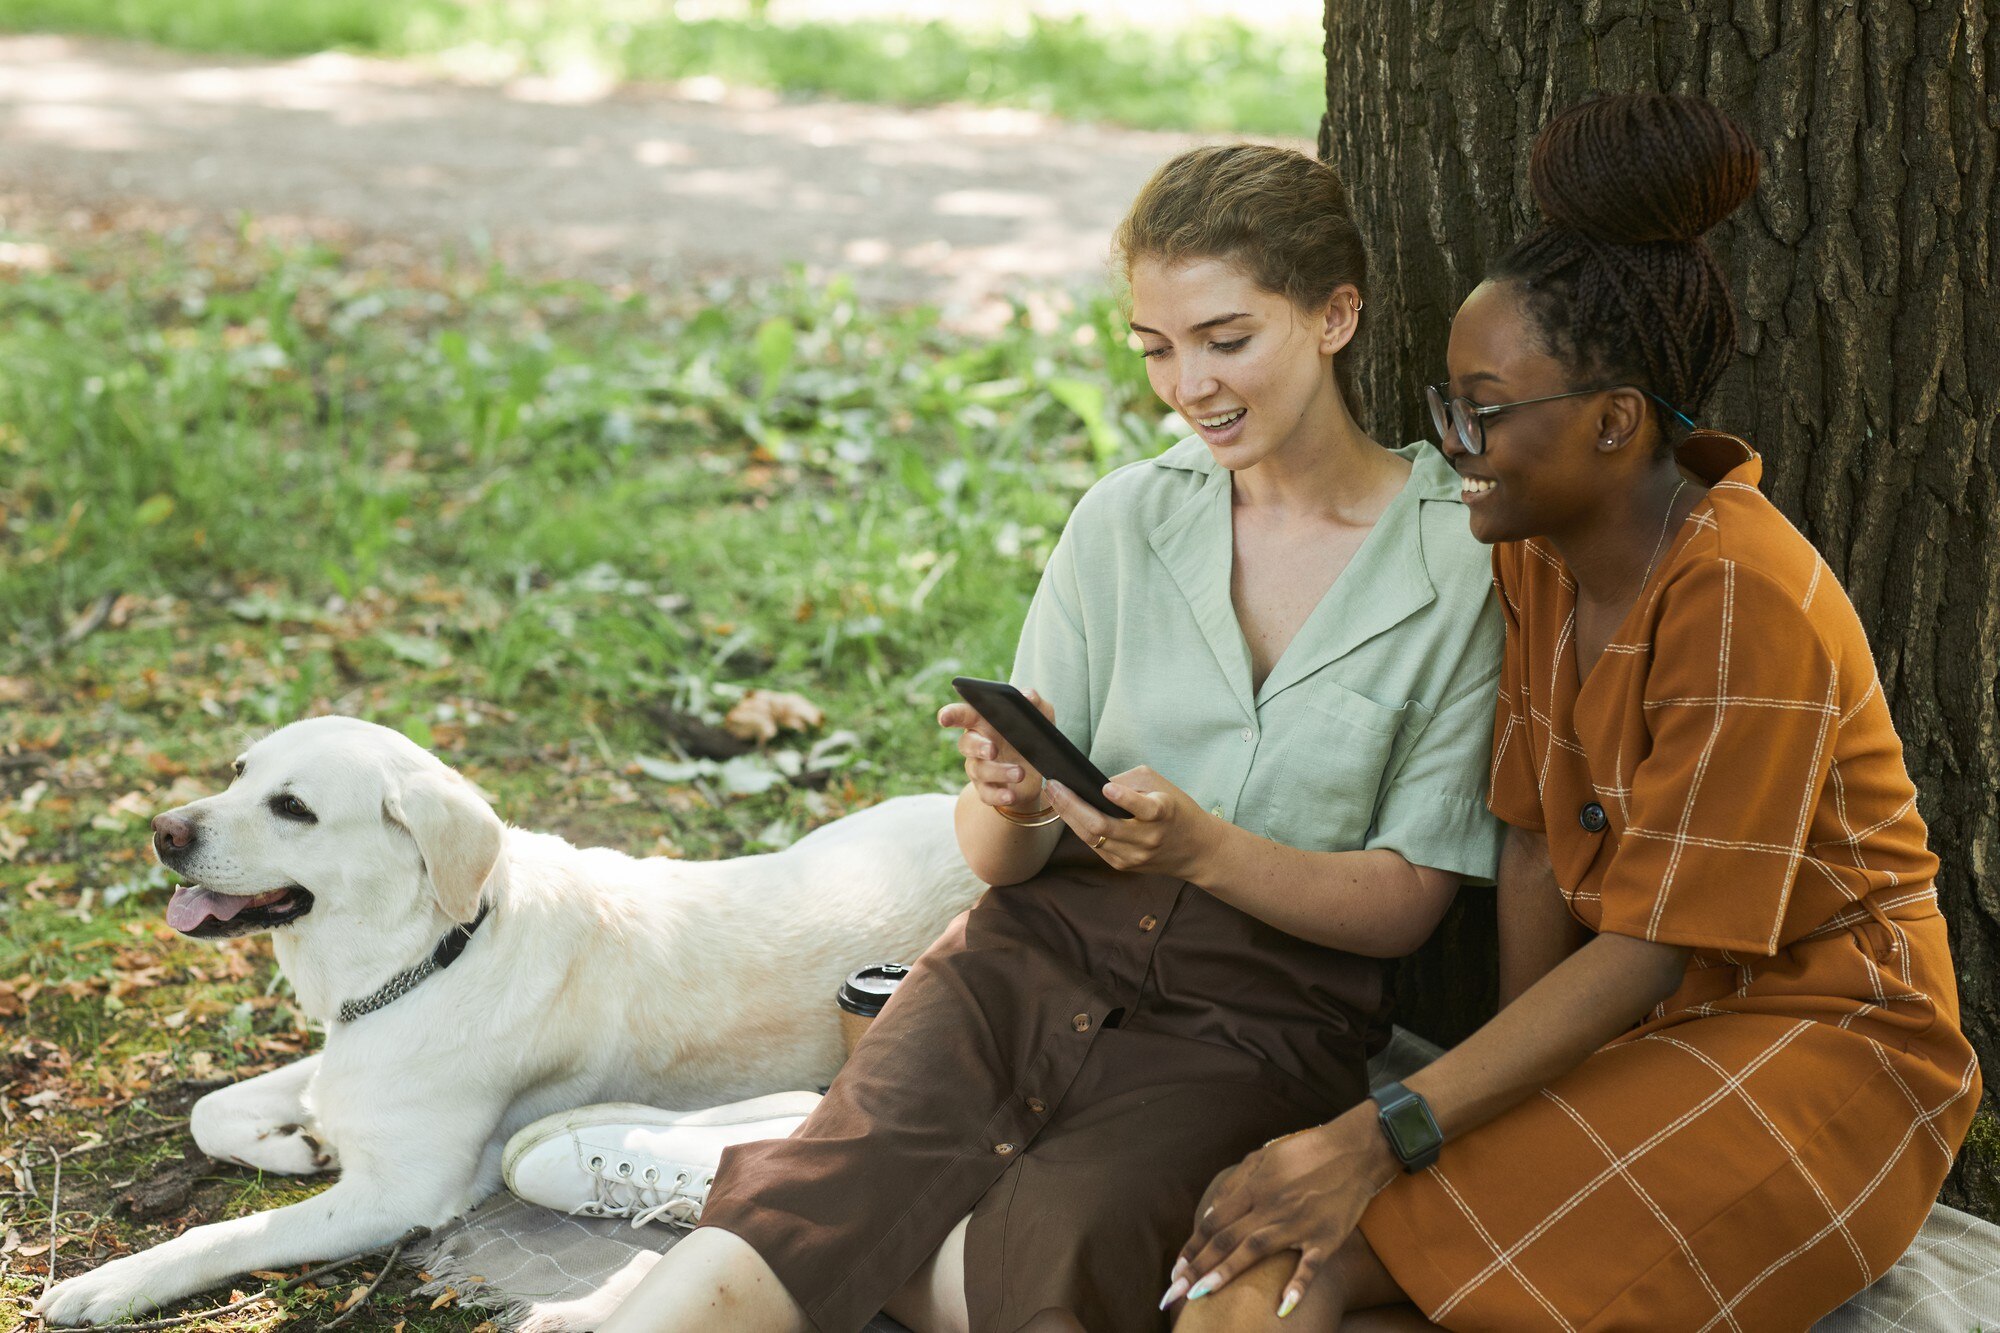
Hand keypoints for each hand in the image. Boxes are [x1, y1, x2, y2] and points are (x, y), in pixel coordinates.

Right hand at [937, 690, 1053, 812]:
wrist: (1039, 774)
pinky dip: (998, 795)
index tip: (944, 718)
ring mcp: (979, 768)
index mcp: (983, 722)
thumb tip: (1027, 695)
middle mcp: (976, 744)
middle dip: (978, 747)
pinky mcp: (987, 790)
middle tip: (992, 749)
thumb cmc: (1032, 737)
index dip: (951, 715)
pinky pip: (986, 794)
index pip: (962, 714)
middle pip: (966, 743)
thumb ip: (1035, 703)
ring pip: (979, 770)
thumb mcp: (1040, 718)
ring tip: (1020, 773)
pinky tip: (1011, 795)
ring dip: (999, 771)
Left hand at [1044, 764, 1213, 879]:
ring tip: (1053, 795)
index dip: (1125, 799)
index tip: (1107, 787)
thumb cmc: (1175, 808)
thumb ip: (1129, 781)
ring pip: (1092, 839)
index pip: (1145, 809)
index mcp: (1163, 814)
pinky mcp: (1124, 866)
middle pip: (1103, 827)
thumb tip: (1093, 785)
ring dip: (1068, 816)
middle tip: (1054, 786)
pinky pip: (1095, 846)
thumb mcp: (1160, 786)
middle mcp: (1148, 839)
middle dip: (1073, 805)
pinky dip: (1079, 828)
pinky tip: (1067, 812)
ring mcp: (1134, 856)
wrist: (1196, 850)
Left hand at [1164, 1107, 1398, 1318]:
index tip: (1175, 1270)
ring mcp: (1298, 1223)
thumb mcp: (1265, 1157)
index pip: (1214, 1223)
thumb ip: (1235, 1184)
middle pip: (1226, 1240)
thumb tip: (1210, 1214)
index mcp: (1255, 1188)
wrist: (1355, 1151)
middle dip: (1196, 1267)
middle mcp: (1271, 1206)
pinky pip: (1309, 1266)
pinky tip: (1282, 1307)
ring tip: (1200, 1295)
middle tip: (1173, 1292)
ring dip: (1225, 1273)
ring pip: (1254, 1251)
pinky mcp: (1326, 1238)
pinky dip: (1297, 1286)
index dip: (1192, 1248)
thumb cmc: (1306, 1152)